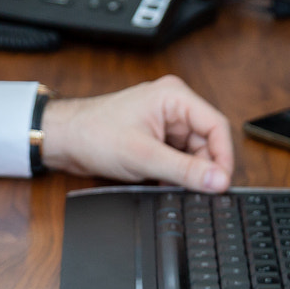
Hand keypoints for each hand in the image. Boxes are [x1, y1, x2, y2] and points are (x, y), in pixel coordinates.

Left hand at [40, 75, 233, 192]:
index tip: (223, 183)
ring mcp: (165, 122)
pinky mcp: (156, 137)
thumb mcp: (144, 156)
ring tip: (174, 185)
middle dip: (204, 168)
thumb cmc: (94, 134)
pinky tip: (166, 184)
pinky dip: (176, 172)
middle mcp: (173, 106)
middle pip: (207, 141)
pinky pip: (179, 157)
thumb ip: (184, 170)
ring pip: (194, 152)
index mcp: (174, 97)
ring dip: (188, 172)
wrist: (65, 139)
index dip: (224, 157)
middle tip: (200, 192)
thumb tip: (217, 181)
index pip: (216, 126)